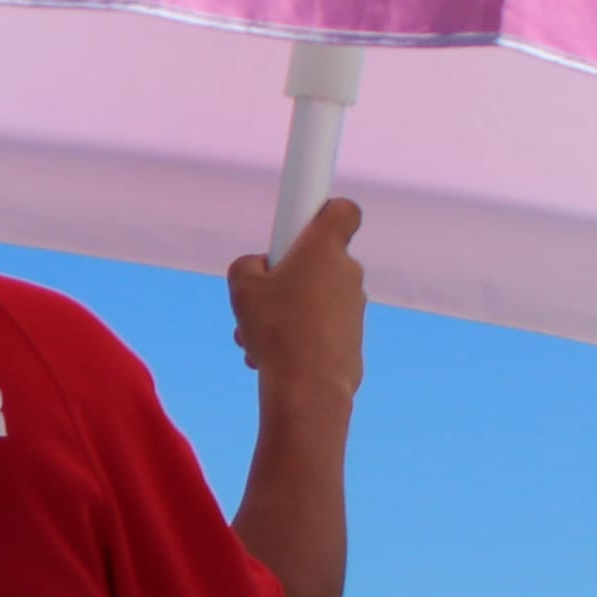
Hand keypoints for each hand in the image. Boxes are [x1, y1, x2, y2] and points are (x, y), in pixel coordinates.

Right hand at [227, 196, 365, 409]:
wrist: (308, 386)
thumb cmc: (276, 329)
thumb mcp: (241, 287)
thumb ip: (248, 264)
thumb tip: (258, 267)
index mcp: (325, 248)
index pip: (344, 210)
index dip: (324, 212)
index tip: (301, 226)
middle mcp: (348, 271)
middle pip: (318, 259)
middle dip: (290, 275)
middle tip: (263, 296)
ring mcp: (355, 305)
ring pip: (315, 297)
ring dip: (288, 311)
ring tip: (259, 336)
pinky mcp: (353, 336)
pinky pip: (321, 326)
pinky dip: (300, 335)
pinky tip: (274, 356)